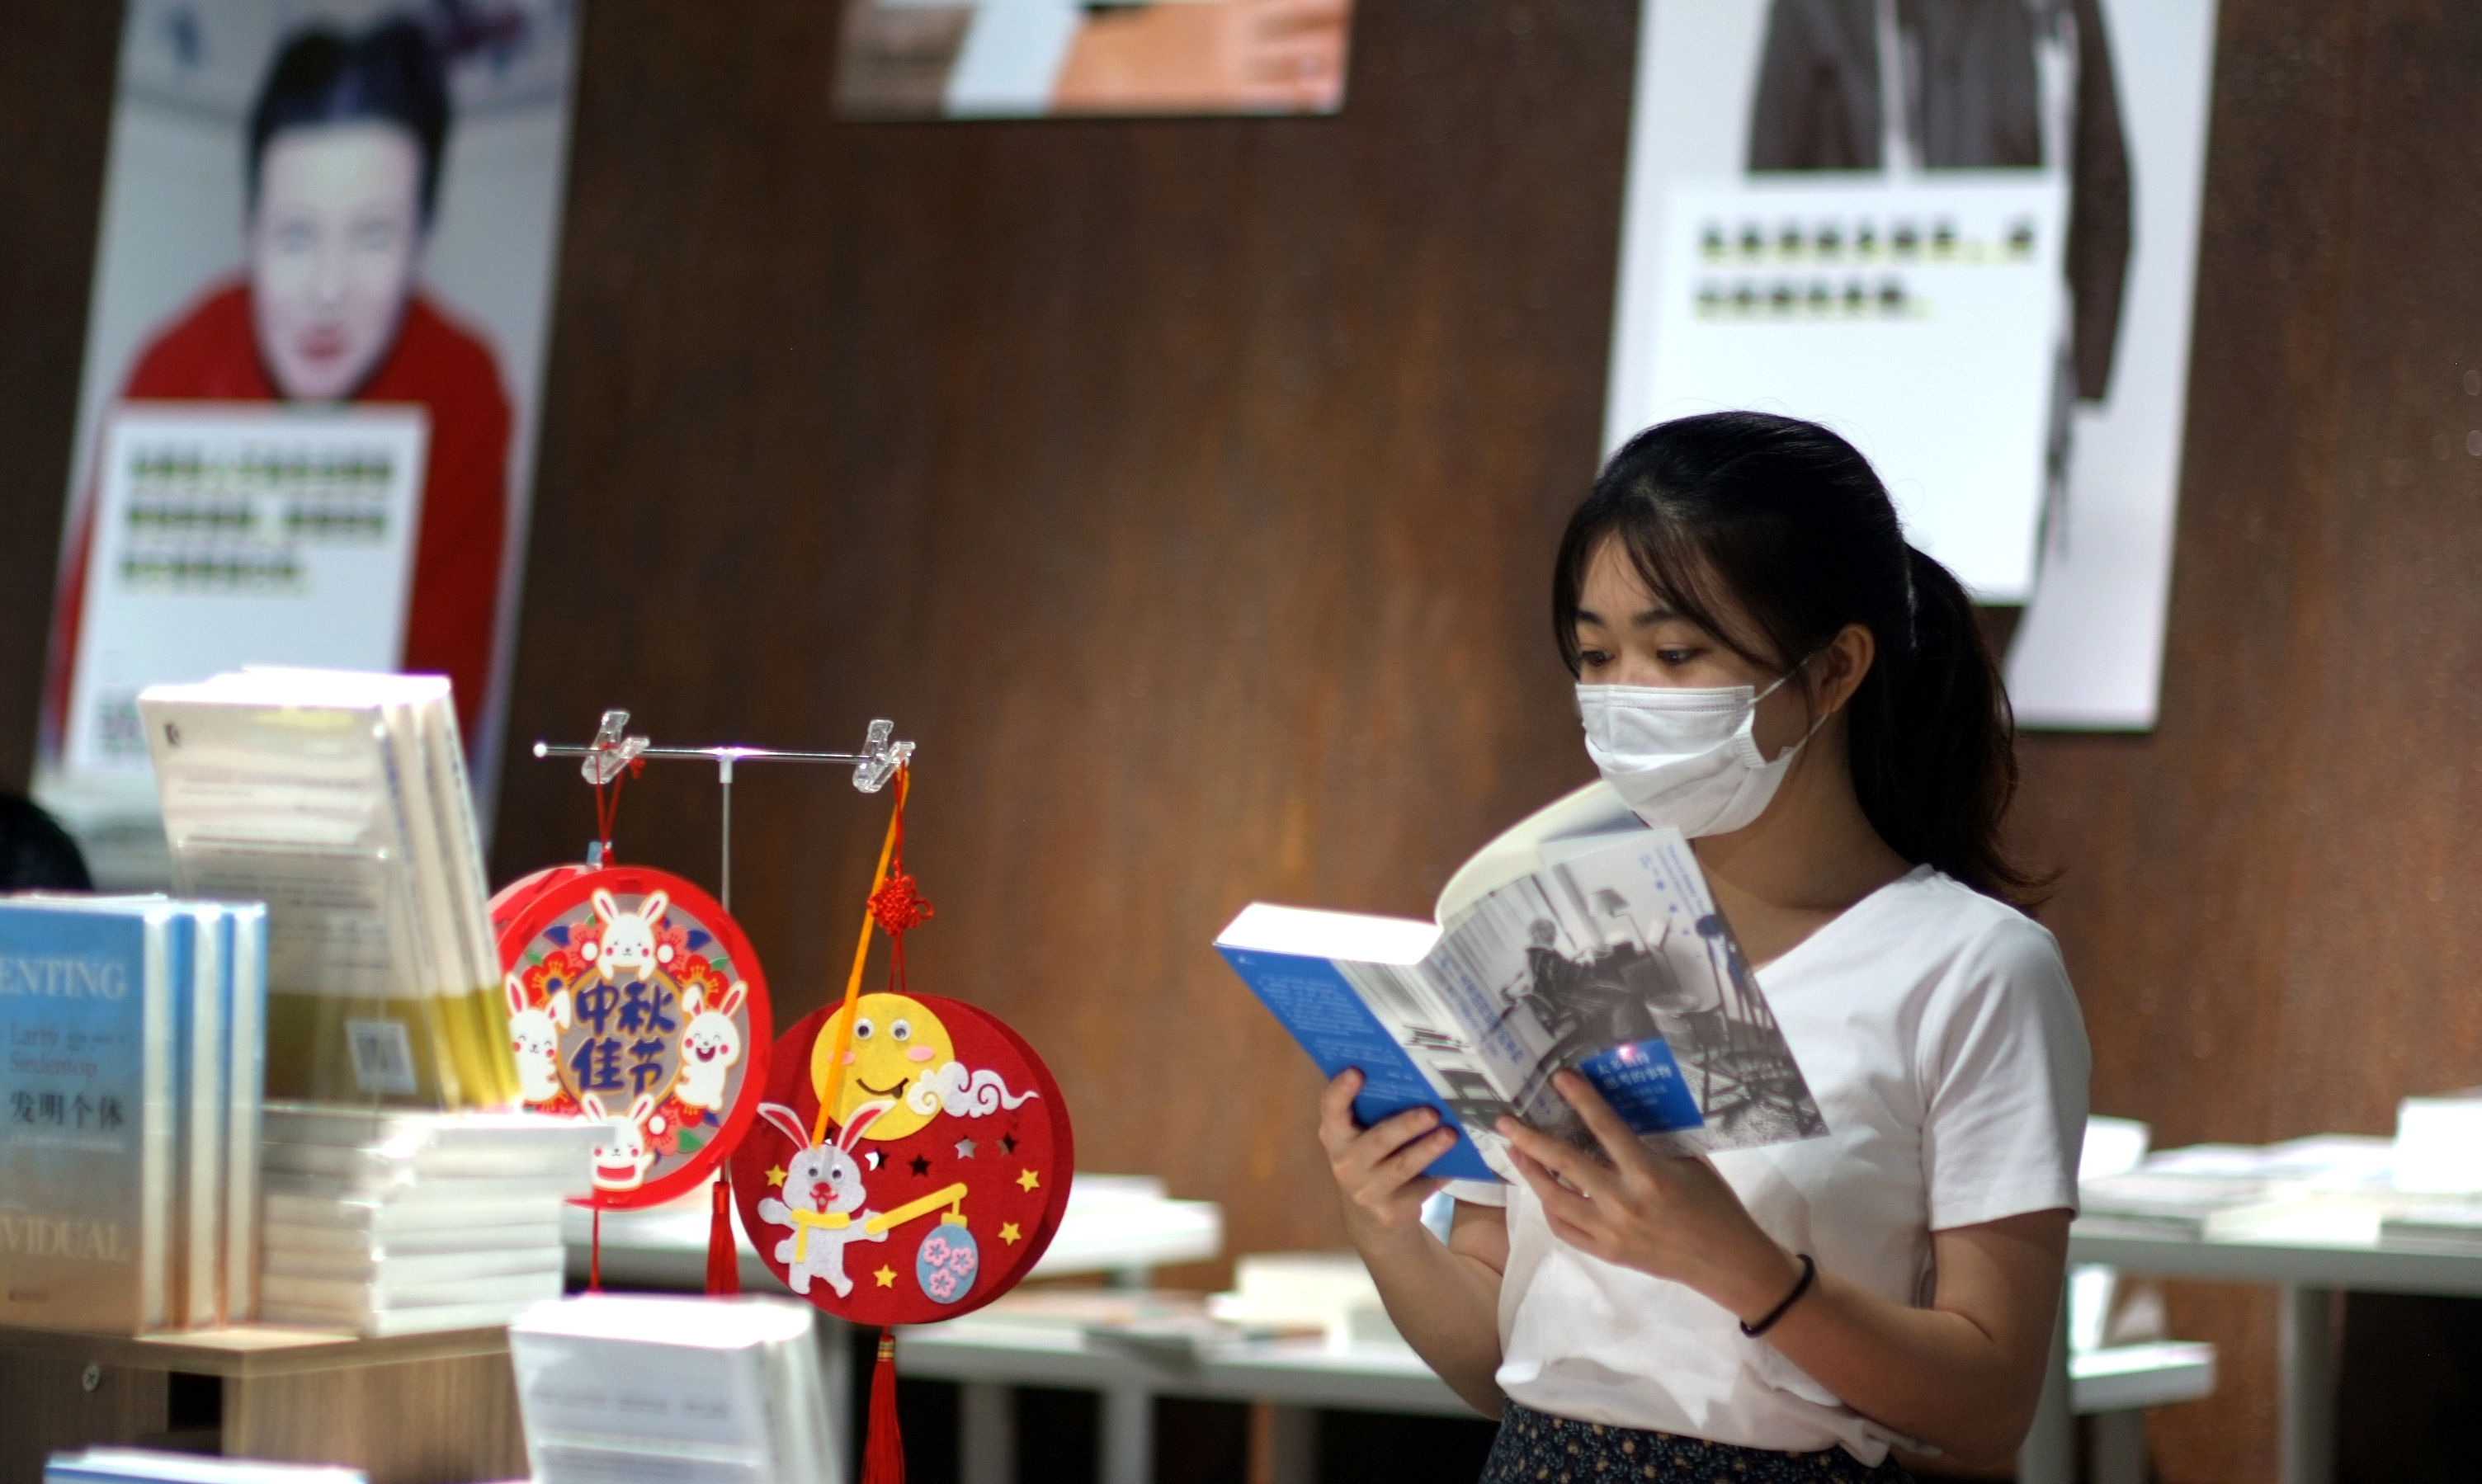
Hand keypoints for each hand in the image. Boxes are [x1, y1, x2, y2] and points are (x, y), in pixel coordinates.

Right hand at [1318, 1069, 1452, 1247]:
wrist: (1372, 1215)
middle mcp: (1345, 1162)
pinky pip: (1420, 1188)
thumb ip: (1376, 1112)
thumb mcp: (1363, 1136)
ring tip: (1451, 1135)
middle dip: (1405, 1125)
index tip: (1357, 1071)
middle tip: (1432, 1111)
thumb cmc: (1372, 1158)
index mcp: (1335, 1135)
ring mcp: (1366, 1189)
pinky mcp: (1390, 1210)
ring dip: (1428, 1149)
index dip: (1341, 1091)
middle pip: (1377, 1140)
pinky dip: (1441, 1173)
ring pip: (1402, 1166)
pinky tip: (1459, 1162)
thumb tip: (1416, 1080)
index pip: (1331, 1110)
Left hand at [1497, 1071, 1803, 1324]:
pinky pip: (1565, 1230)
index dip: (1581, 1099)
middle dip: (1530, 1140)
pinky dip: (1550, 1208)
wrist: (1727, 1262)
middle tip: (1505, 1120)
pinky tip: (1544, 1191)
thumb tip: (1617, 1111)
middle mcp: (1624, 1202)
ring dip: (1531, 1173)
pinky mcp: (1607, 1254)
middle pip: (1565, 1165)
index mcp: (1649, 1173)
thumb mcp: (1689, 1163)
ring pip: (1555, 1200)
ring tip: (1515, 1151)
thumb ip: (1652, 1141)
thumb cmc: (1714, 1204)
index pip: (1606, 1128)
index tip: (1558, 1078)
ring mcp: (1611, 1232)